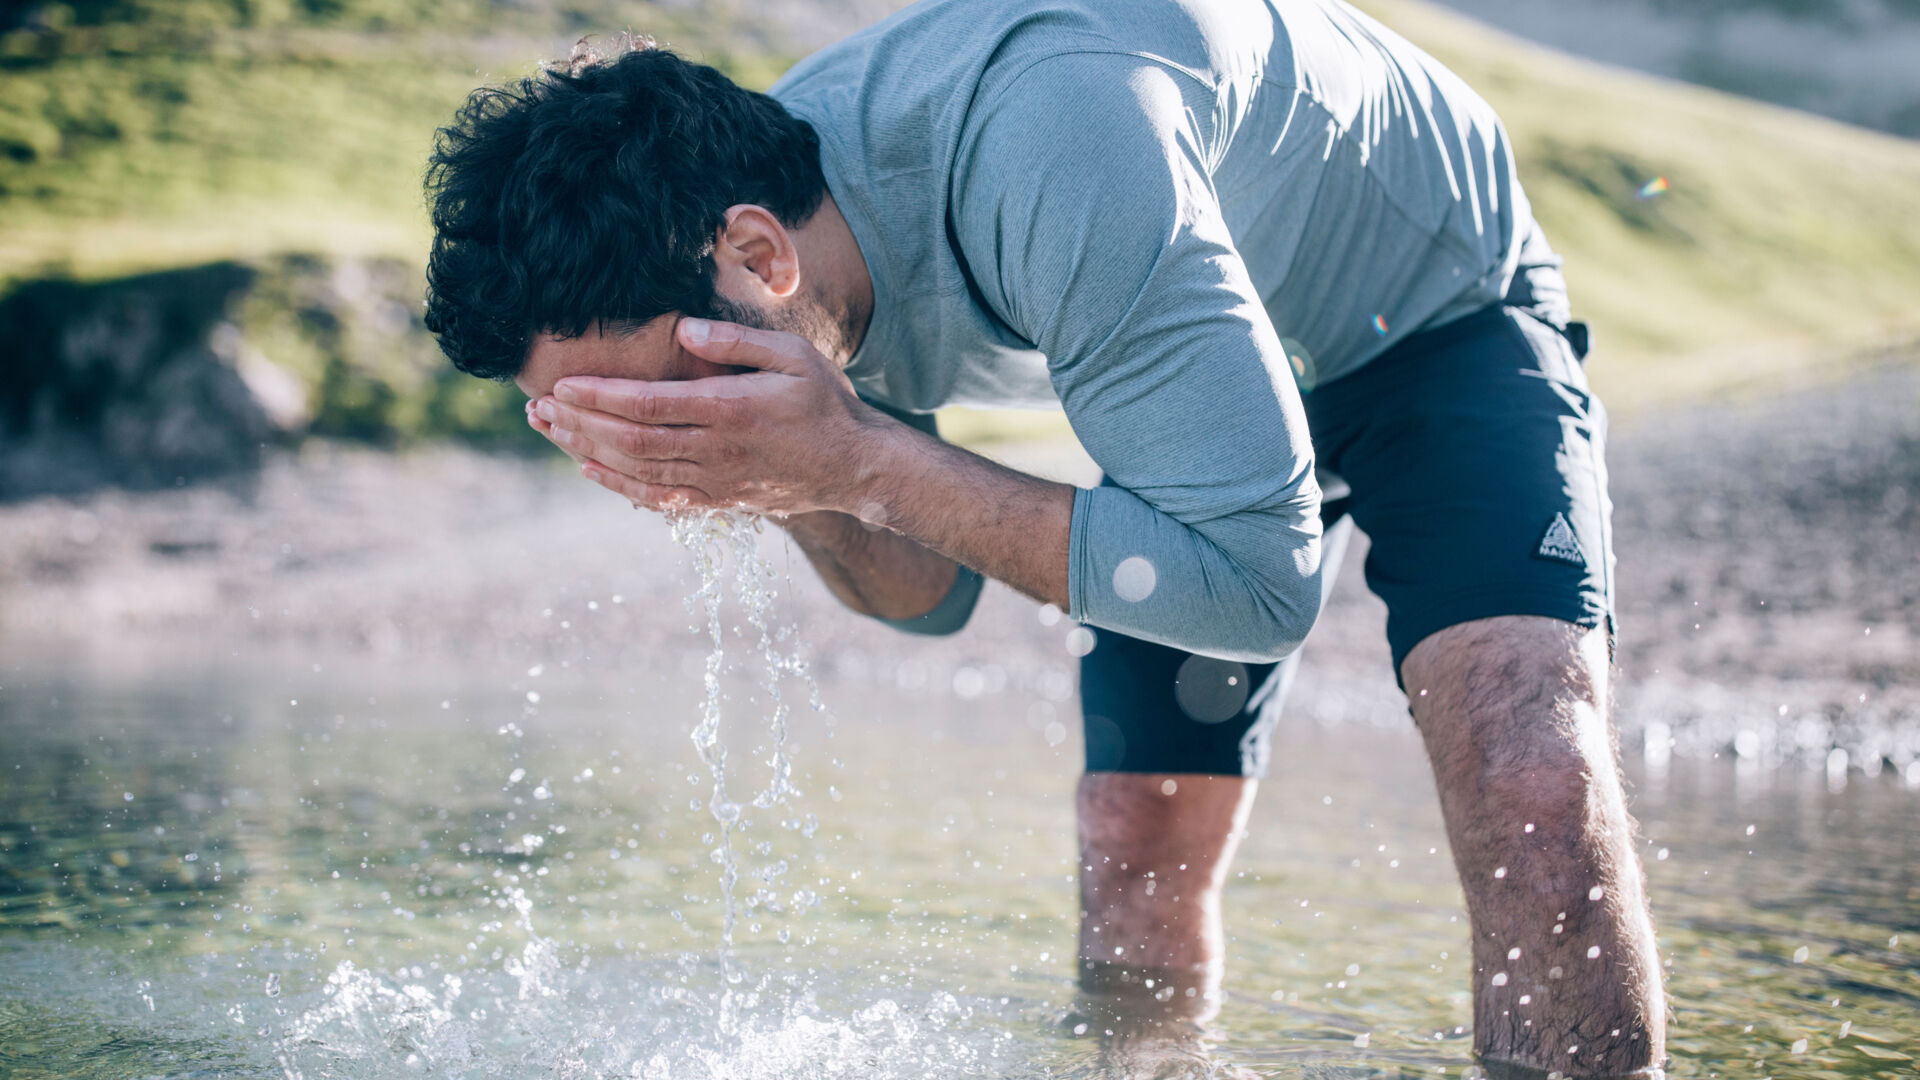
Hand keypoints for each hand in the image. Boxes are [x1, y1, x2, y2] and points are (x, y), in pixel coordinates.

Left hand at [530, 318, 885, 515]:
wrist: (857, 468)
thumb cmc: (827, 402)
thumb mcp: (795, 354)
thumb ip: (737, 342)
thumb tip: (683, 330)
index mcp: (730, 410)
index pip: (650, 404)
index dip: (601, 396)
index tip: (563, 385)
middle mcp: (717, 450)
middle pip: (632, 439)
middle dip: (580, 423)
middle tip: (537, 407)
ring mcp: (716, 481)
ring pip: (638, 469)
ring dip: (588, 450)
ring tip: (549, 430)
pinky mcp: (719, 501)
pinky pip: (660, 498)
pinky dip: (620, 486)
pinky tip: (590, 469)